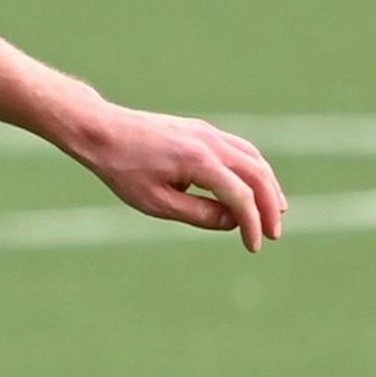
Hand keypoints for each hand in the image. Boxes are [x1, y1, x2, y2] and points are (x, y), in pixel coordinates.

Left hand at [72, 104, 287, 251]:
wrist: (100, 131)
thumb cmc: (122, 170)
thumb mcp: (156, 203)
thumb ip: (199, 214)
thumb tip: (234, 221)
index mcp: (198, 160)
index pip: (241, 196)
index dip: (252, 224)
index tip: (254, 246)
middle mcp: (208, 142)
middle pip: (257, 174)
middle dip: (269, 206)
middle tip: (274, 233)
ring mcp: (206, 132)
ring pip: (252, 158)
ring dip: (267, 185)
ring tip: (275, 211)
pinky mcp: (200, 130)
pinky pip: (239, 149)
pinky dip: (253, 169)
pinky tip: (253, 186)